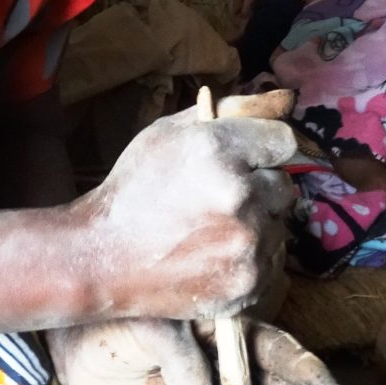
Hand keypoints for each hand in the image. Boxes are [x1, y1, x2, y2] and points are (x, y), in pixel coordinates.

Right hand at [68, 90, 300, 323]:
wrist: (101, 261)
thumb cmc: (132, 191)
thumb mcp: (165, 135)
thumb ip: (221, 113)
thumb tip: (274, 101)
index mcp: (218, 150)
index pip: (282, 141)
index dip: (263, 150)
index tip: (248, 161)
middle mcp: (240, 195)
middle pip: (283, 186)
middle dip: (259, 189)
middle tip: (220, 200)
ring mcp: (247, 244)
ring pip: (278, 226)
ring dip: (256, 225)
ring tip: (212, 232)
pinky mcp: (248, 283)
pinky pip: (272, 261)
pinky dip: (251, 259)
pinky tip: (214, 256)